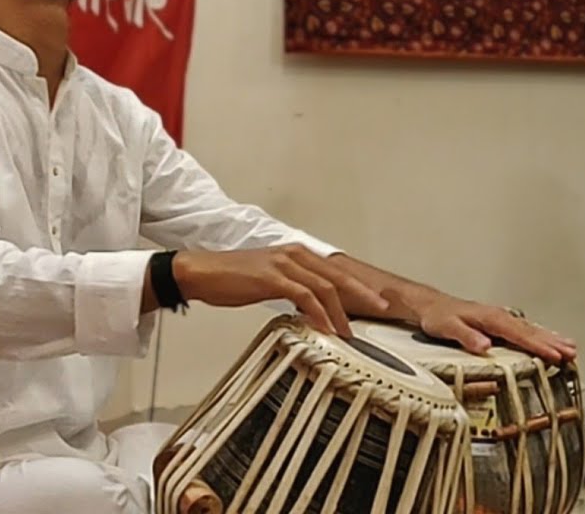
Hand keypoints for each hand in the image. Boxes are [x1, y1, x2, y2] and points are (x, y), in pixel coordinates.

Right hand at [172, 245, 389, 335]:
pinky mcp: (273, 277)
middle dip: (363, 293)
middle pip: (338, 275)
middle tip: (382, 309)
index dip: (358, 285)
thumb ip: (293, 289)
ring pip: (325, 286)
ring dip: (341, 310)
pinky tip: (325, 327)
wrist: (201, 272)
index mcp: (296, 254)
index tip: (374, 299)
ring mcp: (284, 264)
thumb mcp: (269, 281)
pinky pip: (303, 296)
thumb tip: (311, 309)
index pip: (335, 270)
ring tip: (351, 330)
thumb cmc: (231, 278)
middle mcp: (295, 254)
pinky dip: (318, 312)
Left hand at [413, 296, 576, 362]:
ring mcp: (500, 319)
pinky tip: (550, 340)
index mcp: (491, 318)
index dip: (538, 346)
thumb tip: (485, 346)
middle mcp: (499, 316)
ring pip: (531, 329)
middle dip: (552, 342)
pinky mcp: (499, 323)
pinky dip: (540, 335)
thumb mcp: (447, 327)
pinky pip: (524, 330)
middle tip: (572, 353)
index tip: (554, 356)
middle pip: (530, 331)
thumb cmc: (439, 317)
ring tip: (571, 347)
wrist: (431, 306)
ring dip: (551, 338)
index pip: (519, 334)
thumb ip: (466, 336)